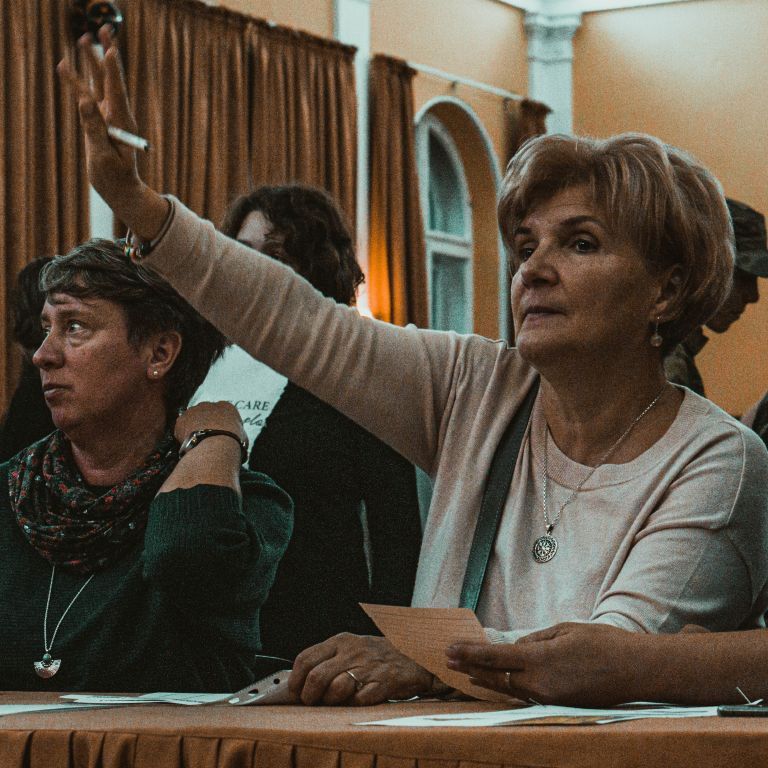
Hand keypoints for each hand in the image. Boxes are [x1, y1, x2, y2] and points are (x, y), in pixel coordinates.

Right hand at [57, 26, 167, 238]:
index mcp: (122, 123)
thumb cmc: (115, 177)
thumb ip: (94, 128)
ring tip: (84, 38)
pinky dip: (77, 82)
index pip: (117, 91)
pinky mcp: (99, 120)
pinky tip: (65, 68)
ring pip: (98, 84)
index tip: (111, 50)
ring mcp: (108, 116)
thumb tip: (84, 102)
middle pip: (110, 79)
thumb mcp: (103, 155)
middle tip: (105, 29)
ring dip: (91, 61)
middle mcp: (117, 115)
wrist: (119, 189)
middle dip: (106, 54)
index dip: (113, 70)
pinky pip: (87, 97)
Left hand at [160, 402, 245, 492]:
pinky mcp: (181, 419)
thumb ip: (239, 436)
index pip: (223, 413)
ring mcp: (193, 411)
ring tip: (196, 444)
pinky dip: (182, 435)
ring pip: (191, 419)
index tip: (220, 434)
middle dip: (205, 423)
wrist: (216, 446)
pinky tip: (188, 445)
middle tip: (206, 438)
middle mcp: (209, 404)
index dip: (221, 425)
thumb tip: (240, 445)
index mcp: (226, 407)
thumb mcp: (243, 439)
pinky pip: (180, 428)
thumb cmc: (233, 444)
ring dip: (193, 428)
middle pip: (205, 413)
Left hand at [289, 633, 433, 705]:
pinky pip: (360, 700)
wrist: (413, 653)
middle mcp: (352, 652)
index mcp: (341, 641)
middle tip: (313, 702)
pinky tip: (360, 699)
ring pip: (336, 690)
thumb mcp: (350, 647)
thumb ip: (327, 660)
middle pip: (317, 677)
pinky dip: (356, 704)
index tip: (295, 691)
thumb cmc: (375, 655)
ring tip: (338, 700)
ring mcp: (369, 666)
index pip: (306, 658)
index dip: (296, 680)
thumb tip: (300, 682)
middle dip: (310, 696)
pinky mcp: (384, 681)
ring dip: (333, 701)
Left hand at [446, 622, 639, 706]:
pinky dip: (510, 686)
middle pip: (498, 677)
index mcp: (542, 660)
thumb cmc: (604, 643)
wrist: (637, 671)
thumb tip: (517, 648)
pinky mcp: (560, 706)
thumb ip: (537, 639)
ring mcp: (551, 699)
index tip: (450, 650)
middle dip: (472, 667)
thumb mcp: (566, 630)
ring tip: (467, 669)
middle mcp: (542, 684)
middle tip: (449, 659)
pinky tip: (498, 681)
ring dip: (488, 678)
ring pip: (511, 688)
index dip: (471, 654)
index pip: (496, 657)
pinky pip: (528, 695)